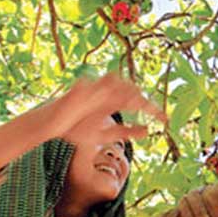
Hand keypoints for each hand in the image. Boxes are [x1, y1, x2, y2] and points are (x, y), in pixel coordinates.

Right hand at [51, 74, 166, 145]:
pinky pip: (90, 85)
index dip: (152, 109)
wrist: (52, 127)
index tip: (166, 120)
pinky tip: (110, 95)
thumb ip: (126, 132)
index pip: (136, 101)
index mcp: (112, 102)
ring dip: (125, 88)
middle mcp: (105, 94)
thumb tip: (148, 131)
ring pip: (113, 82)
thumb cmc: (77, 129)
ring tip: (138, 101)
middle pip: (129, 89)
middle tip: (154, 110)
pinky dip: (100, 87)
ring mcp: (92, 92)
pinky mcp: (78, 92)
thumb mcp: (106, 134)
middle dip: (142, 99)